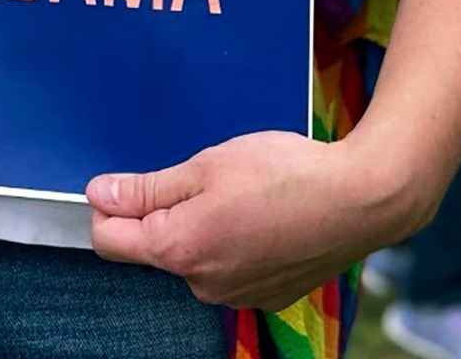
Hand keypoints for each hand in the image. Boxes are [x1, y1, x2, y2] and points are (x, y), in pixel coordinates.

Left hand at [87, 131, 433, 311]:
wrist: (362, 200)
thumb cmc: (285, 173)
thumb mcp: (206, 165)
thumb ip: (147, 188)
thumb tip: (99, 195)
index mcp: (178, 248)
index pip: (108, 239)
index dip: (110, 206)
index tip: (130, 183)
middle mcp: (202, 283)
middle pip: (155, 248)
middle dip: (165, 214)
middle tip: (204, 179)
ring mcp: (237, 295)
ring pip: (195, 258)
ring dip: (203, 228)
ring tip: (242, 196)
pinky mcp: (268, 296)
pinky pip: (231, 268)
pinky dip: (237, 244)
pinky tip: (264, 217)